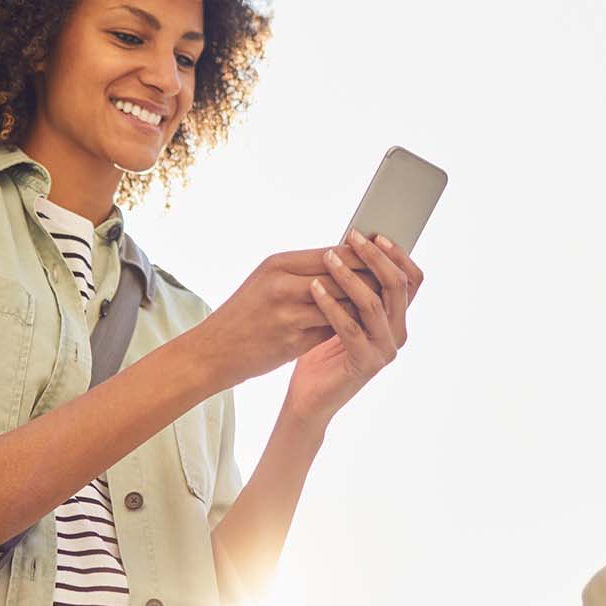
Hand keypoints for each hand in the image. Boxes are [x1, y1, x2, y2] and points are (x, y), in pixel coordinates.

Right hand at [194, 247, 373, 390]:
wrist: (213, 352)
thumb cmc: (244, 314)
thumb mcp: (267, 280)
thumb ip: (302, 271)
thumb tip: (344, 262)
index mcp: (278, 264)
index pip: (333, 253)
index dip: (361, 256)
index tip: (381, 258)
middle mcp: (283, 285)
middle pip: (342, 277)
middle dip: (369, 280)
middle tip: (391, 283)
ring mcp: (288, 314)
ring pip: (342, 304)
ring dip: (363, 306)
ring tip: (381, 306)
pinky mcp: (292, 341)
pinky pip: (331, 330)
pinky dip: (347, 327)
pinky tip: (360, 328)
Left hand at [284, 230, 423, 428]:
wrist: (310, 398)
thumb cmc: (321, 352)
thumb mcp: (342, 313)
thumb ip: (353, 288)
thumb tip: (353, 244)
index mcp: (396, 319)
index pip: (411, 280)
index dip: (397, 255)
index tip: (375, 234)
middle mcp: (397, 333)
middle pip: (397, 286)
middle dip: (375, 257)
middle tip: (353, 237)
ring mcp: (384, 350)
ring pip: (373, 303)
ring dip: (349, 276)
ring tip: (328, 257)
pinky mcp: (365, 363)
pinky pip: (350, 327)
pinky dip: (331, 304)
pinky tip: (314, 288)